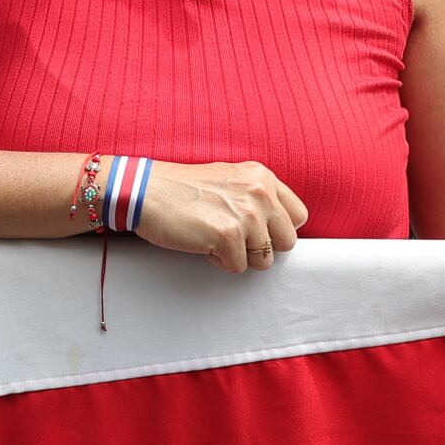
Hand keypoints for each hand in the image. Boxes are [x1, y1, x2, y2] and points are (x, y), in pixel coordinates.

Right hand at [129, 160, 308, 272]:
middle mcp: (260, 193)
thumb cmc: (181, 189)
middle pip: (287, 242)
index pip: (299, 216)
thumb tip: (276, 226)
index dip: (277, 230)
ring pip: (264, 260)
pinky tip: (201, 242)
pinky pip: (237, 267)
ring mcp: (246, 215)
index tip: (256, 231)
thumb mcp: (230, 179)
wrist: (145, 191)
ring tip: (214, 237)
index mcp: (263, 178)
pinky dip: (218, 261)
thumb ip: (257, 196)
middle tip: (234, 239)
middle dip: (262, 247)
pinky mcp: (227, 236)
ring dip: (239, 256)